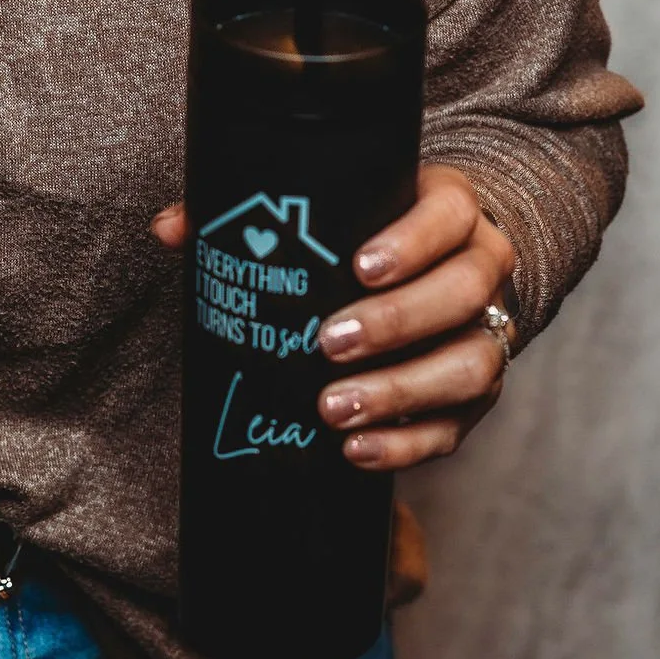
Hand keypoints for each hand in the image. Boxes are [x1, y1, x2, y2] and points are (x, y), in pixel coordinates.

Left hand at [150, 164, 515, 471]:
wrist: (429, 271)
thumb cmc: (363, 235)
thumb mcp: (325, 212)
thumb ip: (248, 216)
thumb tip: (172, 229)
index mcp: (449, 208)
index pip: (449, 212)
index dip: (412, 241)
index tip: (358, 266)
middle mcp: (482, 267)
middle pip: (463, 293)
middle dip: (396, 322)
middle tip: (327, 343)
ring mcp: (487, 334)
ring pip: (470, 364)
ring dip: (400, 391)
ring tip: (333, 408)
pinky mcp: (476, 394)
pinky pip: (456, 426)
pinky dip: (405, 443)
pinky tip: (355, 450)